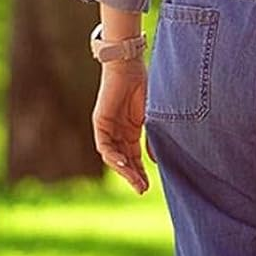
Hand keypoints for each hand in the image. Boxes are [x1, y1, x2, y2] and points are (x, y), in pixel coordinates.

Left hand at [92, 62, 149, 193]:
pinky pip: (104, 145)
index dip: (141, 172)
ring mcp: (108, 128)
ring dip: (124, 170)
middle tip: (142, 190)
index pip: (135, 157)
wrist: (129, 66)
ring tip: (135, 182)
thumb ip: (153, 137)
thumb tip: (156, 160)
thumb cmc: (146, 85)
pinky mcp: (100, 123)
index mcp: (132, 130)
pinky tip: (124, 164)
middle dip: (133, 176)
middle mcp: (119, 132)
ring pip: (114, 156)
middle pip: (124, 160)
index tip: (148, 186)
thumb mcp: (154, 116)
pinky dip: (113, 156)